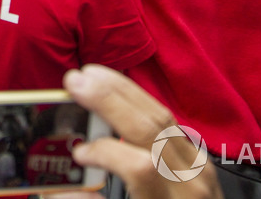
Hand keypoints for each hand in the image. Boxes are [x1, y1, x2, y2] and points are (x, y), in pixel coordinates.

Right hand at [56, 65, 223, 198]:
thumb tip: (60, 190)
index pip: (140, 167)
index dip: (105, 153)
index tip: (77, 153)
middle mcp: (188, 183)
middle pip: (150, 129)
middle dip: (109, 100)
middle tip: (75, 81)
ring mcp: (198, 166)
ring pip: (161, 115)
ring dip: (122, 90)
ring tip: (90, 74)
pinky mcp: (199, 156)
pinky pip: (167, 119)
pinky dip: (138, 99)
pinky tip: (116, 87)